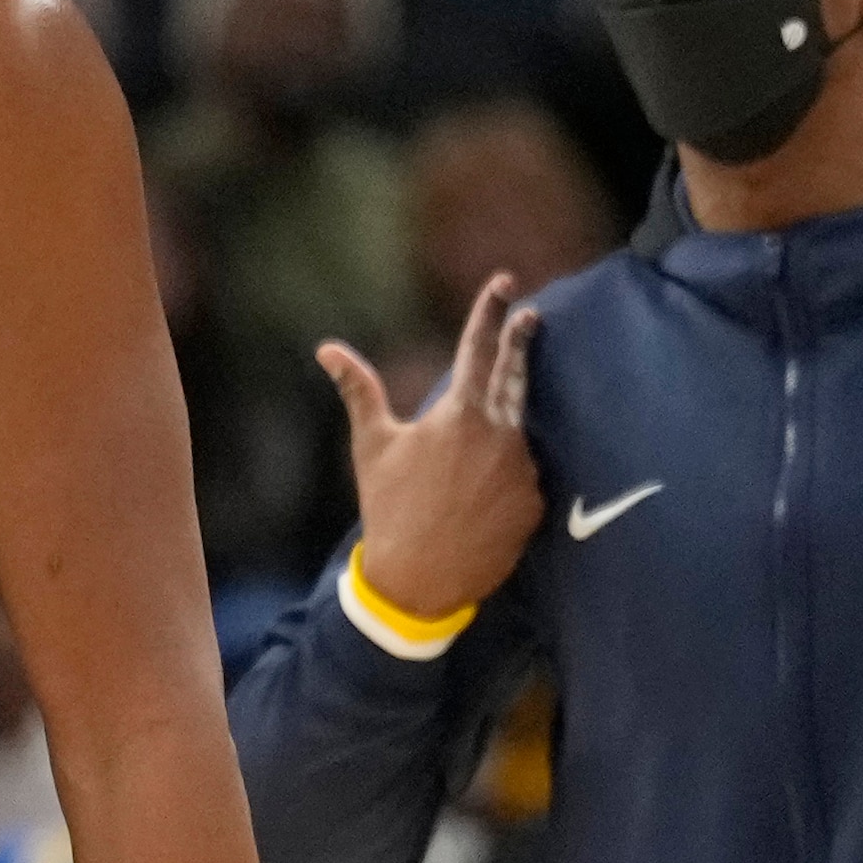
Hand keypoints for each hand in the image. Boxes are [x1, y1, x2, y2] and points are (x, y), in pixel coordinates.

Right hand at [317, 276, 542, 625]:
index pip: (480, 347)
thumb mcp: (373, 445)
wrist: (419, 580)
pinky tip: (481, 491)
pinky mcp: (535, 501)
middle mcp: (502, 434)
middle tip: (530, 315)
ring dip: (503, 423)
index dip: (491, 311)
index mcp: (461, 413)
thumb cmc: (389, 507)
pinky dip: (506, 470)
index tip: (505, 282)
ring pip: (517, 429)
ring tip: (473, 447)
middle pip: (515, 375)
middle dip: (520, 342)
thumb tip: (327, 349)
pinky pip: (523, 473)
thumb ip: (359, 390)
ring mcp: (523, 469)